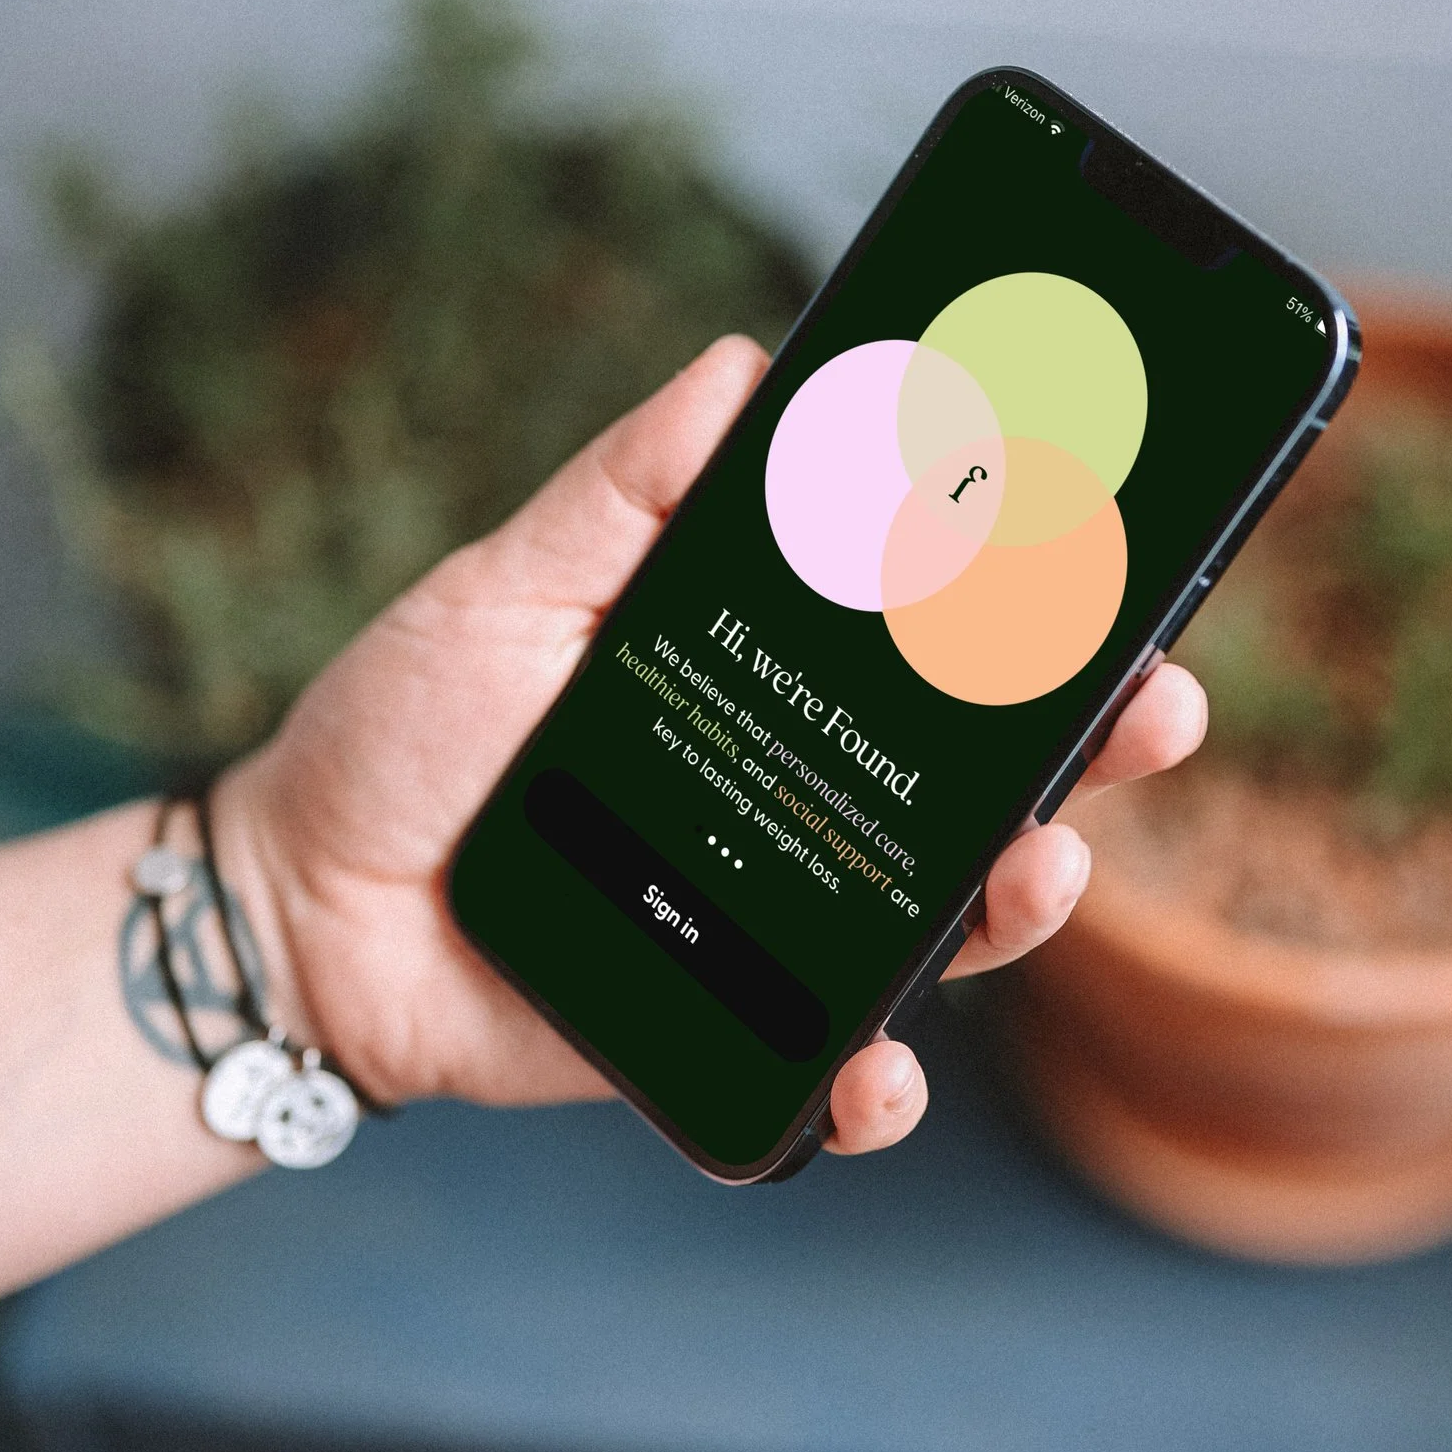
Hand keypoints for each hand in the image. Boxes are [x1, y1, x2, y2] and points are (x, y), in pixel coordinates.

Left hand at [219, 336, 1206, 1155]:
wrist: (299, 905)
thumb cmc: (404, 730)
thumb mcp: (512, 585)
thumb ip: (626, 490)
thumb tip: (747, 364)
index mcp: (774, 683)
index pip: (942, 643)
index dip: (1046, 608)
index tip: (1124, 559)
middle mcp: (804, 801)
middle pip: (988, 781)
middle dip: (1095, 746)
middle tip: (1152, 708)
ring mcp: (779, 926)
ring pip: (947, 925)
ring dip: (1022, 904)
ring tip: (1040, 868)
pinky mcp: (729, 1040)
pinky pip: (833, 1076)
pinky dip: (874, 1087)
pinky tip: (878, 1069)